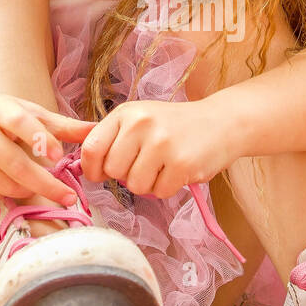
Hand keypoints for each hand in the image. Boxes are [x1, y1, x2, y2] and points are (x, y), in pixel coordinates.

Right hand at [0, 91, 96, 205]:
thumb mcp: (22, 111)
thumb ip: (58, 124)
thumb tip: (96, 130)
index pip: (19, 122)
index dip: (40, 139)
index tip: (59, 156)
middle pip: (16, 165)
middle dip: (46, 185)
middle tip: (68, 197)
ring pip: (4, 185)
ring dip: (25, 189)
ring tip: (31, 183)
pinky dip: (2, 195)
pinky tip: (3, 183)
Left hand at [77, 98, 235, 199]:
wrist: (222, 122)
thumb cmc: (176, 126)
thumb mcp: (141, 119)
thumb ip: (113, 138)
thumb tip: (83, 164)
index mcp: (126, 113)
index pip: (91, 148)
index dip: (91, 169)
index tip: (100, 174)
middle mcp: (141, 124)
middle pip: (113, 171)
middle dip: (127, 176)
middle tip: (146, 164)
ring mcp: (162, 143)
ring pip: (135, 185)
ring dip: (149, 184)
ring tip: (164, 166)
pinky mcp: (181, 163)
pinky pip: (159, 192)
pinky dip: (168, 188)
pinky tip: (179, 170)